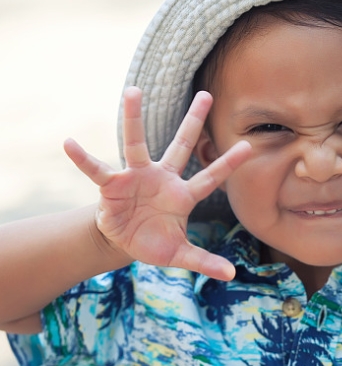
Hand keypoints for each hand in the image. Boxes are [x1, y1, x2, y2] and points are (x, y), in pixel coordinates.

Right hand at [64, 87, 250, 279]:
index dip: (228, 163)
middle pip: (182, 145)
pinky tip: (68, 143)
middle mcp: (162, 178)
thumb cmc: (155, 241)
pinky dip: (83, 158)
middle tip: (207, 93)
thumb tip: (231, 275)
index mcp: (183, 195)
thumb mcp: (180, 254)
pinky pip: (96, 169)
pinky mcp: (112, 184)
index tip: (248, 146)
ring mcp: (136, 177)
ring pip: (136, 144)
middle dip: (194, 120)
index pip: (210, 177)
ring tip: (133, 91)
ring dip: (133, 118)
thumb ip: (204, 261)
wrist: (124, 241)